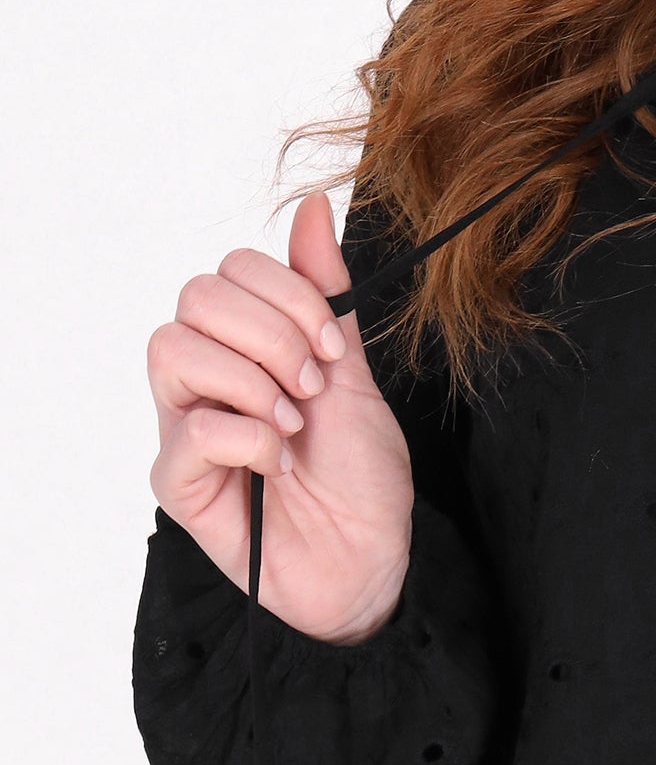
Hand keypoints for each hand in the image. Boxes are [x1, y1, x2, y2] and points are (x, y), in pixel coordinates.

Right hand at [147, 189, 414, 643]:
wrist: (372, 558)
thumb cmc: (359, 475)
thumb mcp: (353, 372)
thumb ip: (326, 294)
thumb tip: (314, 206)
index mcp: (245, 345)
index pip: (230, 271)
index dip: (287, 295)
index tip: (333, 348)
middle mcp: (205, 379)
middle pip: (195, 298)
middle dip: (271, 333)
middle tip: (312, 384)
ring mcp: (185, 427)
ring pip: (174, 349)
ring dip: (253, 380)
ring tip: (293, 423)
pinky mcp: (179, 482)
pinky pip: (191, 430)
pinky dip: (249, 438)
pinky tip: (278, 464)